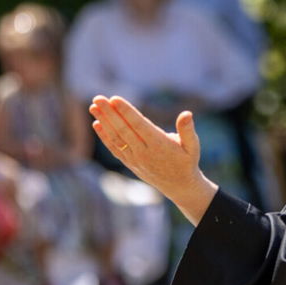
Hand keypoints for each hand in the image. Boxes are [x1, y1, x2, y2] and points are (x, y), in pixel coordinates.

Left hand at [90, 96, 216, 222]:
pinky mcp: (130, 162)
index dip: (126, 112)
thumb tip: (187, 114)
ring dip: (104, 122)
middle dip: (110, 113)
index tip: (114, 99)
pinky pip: (114, 149)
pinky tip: (96, 124)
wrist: (178, 186)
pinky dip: (104, 137)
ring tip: (93, 106)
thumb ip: (188, 130)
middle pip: (123, 130)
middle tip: (97, 98)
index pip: (139, 125)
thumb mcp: (193, 146)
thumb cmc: (186, 161)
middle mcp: (144, 152)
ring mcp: (135, 159)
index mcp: (159, 145)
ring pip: (116, 138)